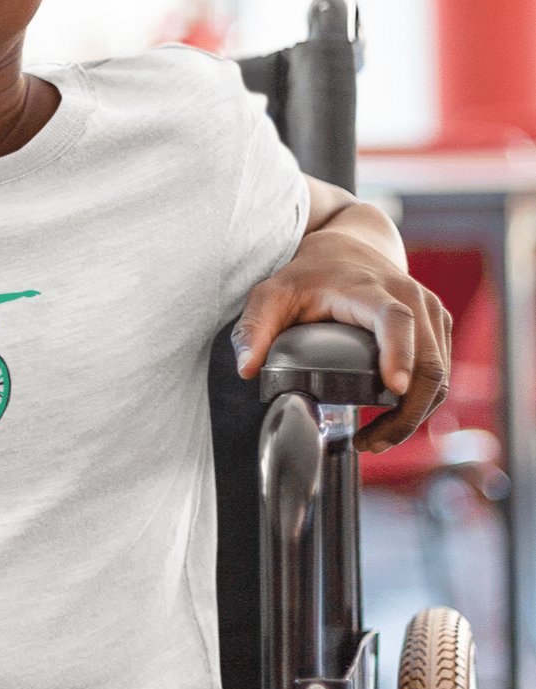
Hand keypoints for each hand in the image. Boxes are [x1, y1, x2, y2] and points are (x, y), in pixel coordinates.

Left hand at [230, 229, 450, 453]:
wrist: (349, 246)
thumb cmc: (309, 274)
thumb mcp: (271, 294)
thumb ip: (254, 327)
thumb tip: (245, 369)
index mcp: (369, 288)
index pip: (395, 319)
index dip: (399, 353)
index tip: (395, 389)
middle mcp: (411, 297)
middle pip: (428, 360)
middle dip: (407, 412)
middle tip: (370, 442)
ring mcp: (430, 312)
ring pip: (440, 374)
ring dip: (415, 415)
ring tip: (377, 440)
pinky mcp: (438, 325)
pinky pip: (442, 372)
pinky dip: (423, 403)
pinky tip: (393, 421)